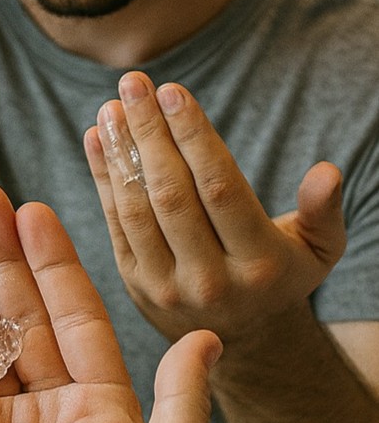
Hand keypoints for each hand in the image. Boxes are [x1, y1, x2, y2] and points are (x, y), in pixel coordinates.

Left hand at [84, 71, 346, 345]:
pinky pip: (114, 223)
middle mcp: (210, 279)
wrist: (243, 340)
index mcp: (259, 264)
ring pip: (136, 208)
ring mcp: (167, 286)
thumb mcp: (316, 250)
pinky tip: (96, 138)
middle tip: (133, 83)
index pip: (220, 188)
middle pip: (171, 193)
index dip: (193, 137)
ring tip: (112, 106)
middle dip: (150, 132)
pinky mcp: (135, 284)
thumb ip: (323, 212)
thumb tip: (326, 172)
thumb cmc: (281, 273)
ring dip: (119, 152)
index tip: (172, 91)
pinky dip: (102, 178)